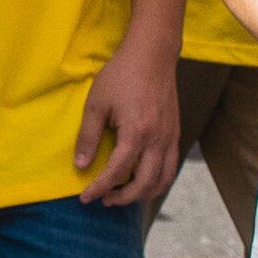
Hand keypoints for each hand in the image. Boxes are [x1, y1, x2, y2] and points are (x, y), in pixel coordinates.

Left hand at [69, 38, 183, 207]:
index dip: (100, 187)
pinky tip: (142, 180)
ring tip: (121, 195)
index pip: (118, 172)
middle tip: (103, 200)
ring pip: (163, 179)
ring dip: (143, 193)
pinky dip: (158, 181)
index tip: (85, 198)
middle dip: (123, 198)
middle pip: (145, 183)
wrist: (152, 57)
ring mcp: (171, 138)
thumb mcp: (96, 103)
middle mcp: (159, 140)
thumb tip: (81, 165)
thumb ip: (88, 136)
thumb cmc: (121, 76)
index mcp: (137, 133)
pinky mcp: (175, 134)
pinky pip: (171, 167)